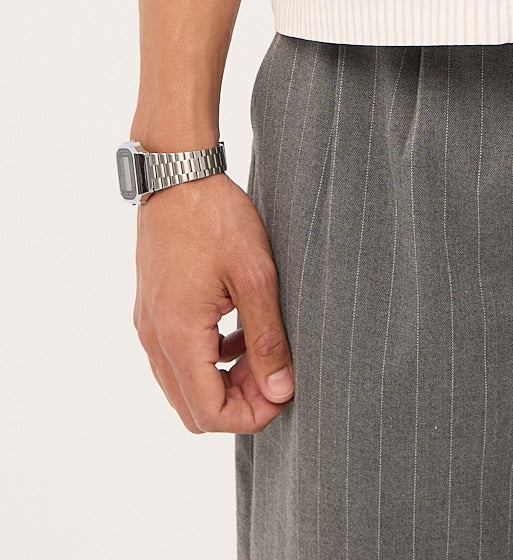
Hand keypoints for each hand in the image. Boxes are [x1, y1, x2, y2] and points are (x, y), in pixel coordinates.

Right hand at [132, 171, 294, 433]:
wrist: (178, 174)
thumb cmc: (217, 217)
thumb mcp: (256, 276)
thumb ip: (267, 338)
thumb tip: (282, 391)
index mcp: (178, 335)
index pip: (209, 414)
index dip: (251, 416)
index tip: (285, 391)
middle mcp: (154, 339)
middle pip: (194, 409)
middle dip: (239, 403)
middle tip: (276, 371)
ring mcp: (148, 325)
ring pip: (184, 386)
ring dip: (224, 382)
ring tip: (263, 351)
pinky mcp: (152, 310)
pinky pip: (177, 358)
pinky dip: (209, 360)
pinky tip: (240, 333)